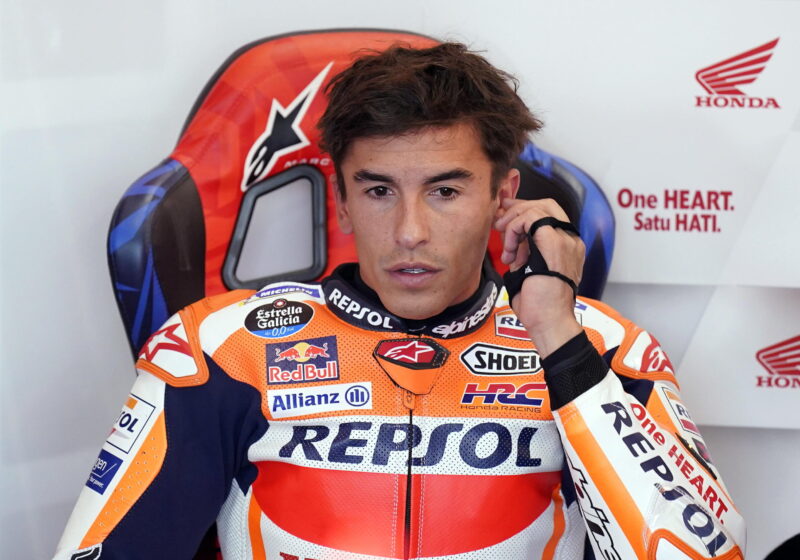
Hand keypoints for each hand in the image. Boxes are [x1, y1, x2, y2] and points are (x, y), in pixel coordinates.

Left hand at [494, 198, 584, 356]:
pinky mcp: (554, 244)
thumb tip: (512, 243)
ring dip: (514, 221)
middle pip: (546, 205)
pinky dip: (515, 229)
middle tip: (499, 222)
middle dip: (517, 209)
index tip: (505, 218)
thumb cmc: (540, 306)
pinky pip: (531, 219)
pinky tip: (510, 250)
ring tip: (505, 245)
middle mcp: (570, 240)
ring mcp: (565, 240)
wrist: (550, 322)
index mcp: (568, 246)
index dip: (524, 211)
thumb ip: (526, 253)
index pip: (549, 214)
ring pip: (538, 209)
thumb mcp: (530, 272)